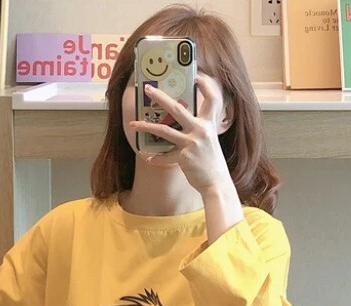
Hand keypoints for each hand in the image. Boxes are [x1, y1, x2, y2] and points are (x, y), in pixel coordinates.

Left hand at [128, 75, 233, 198]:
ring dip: (146, 126)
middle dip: (160, 97)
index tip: (197, 77)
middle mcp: (201, 130)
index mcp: (209, 124)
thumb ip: (199, 129)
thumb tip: (183, 121)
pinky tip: (148, 158)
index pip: (212, 99)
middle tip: (147, 88)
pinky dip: (156, 158)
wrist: (216, 183)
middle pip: (177, 108)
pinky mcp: (184, 157)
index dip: (206, 86)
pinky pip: (165, 156)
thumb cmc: (212, 162)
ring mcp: (192, 143)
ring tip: (133, 124)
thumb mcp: (210, 141)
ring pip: (164, 130)